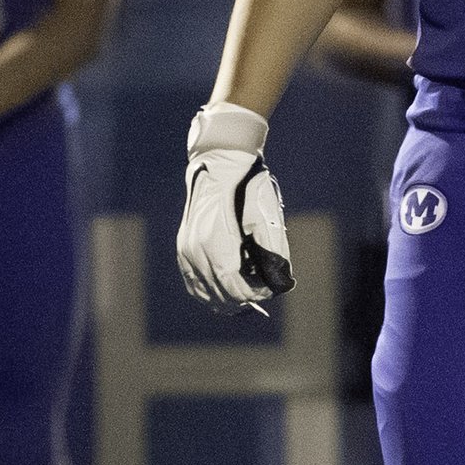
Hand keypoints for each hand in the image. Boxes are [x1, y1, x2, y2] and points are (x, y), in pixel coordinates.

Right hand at [177, 101, 292, 310]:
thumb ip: (273, 252)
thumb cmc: (248, 188)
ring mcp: (186, 249)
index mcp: (217, 241)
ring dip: (226, 299)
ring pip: (204, 291)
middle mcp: (195, 249)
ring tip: (246, 299)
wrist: (219, 165)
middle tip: (262, 294)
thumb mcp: (266, 217)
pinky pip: (193, 282)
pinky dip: (209, 292)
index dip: (253, 294)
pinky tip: (225, 295)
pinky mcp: (183, 247)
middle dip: (243, 299)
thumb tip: (280, 283)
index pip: (233, 284)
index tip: (269, 291)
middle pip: (219, 292)